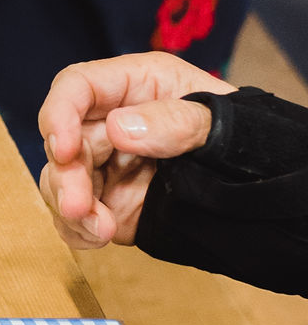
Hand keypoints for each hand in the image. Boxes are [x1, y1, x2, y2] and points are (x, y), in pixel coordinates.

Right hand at [38, 50, 234, 250]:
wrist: (267, 191)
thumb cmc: (248, 140)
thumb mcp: (222, 123)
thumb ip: (176, 122)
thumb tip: (119, 128)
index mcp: (136, 86)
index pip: (77, 87)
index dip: (59, 113)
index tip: (64, 148)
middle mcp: (113, 122)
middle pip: (64, 141)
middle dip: (65, 176)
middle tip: (78, 208)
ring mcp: (109, 165)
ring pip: (61, 180)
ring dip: (70, 207)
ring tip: (102, 230)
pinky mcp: (111, 202)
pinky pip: (76, 215)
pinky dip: (77, 229)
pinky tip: (98, 238)